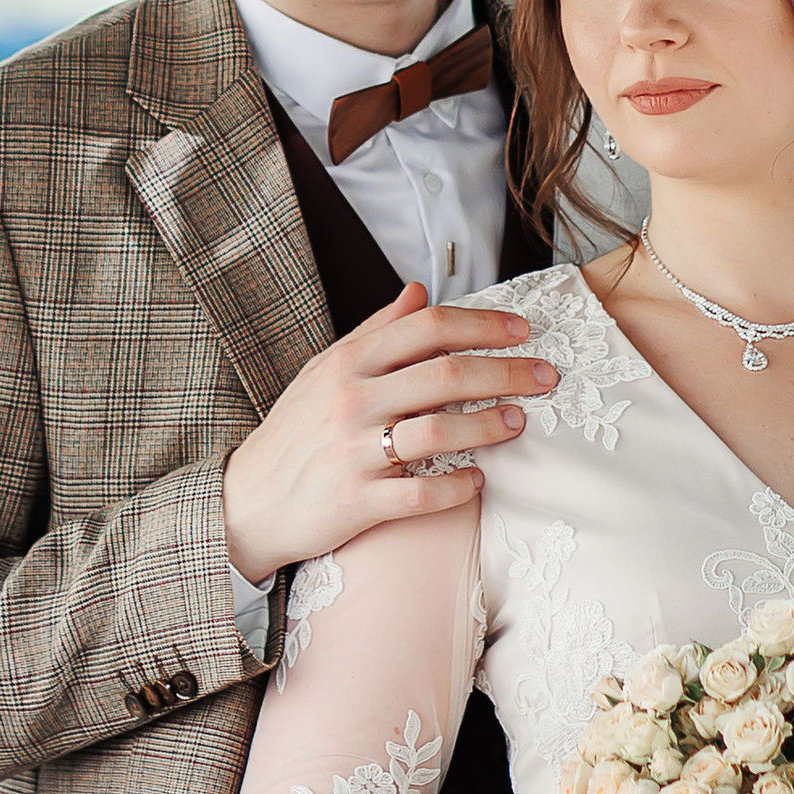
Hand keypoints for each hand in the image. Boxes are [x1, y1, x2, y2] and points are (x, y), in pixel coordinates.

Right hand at [221, 283, 556, 584]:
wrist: (248, 501)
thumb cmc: (295, 433)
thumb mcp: (324, 371)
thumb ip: (375, 331)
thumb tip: (420, 291)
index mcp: (347, 363)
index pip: (427, 328)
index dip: (482, 325)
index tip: (521, 330)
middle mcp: (351, 401)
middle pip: (444, 376)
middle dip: (505, 372)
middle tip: (545, 376)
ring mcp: (354, 452)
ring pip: (438, 432)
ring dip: (488, 427)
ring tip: (519, 423)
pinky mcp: (357, 501)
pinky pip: (419, 494)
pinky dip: (456, 487)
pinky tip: (478, 481)